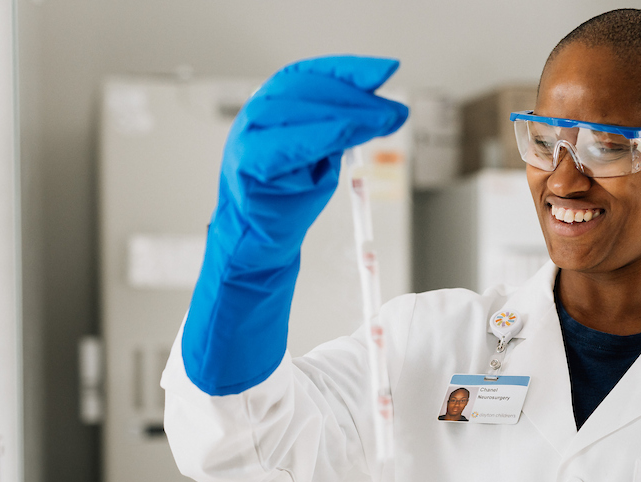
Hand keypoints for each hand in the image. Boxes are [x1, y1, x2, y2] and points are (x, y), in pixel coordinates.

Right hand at [182, 55, 407, 395]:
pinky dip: (325, 135)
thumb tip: (375, 109)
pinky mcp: (249, 167)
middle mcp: (254, 120)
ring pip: (299, 111)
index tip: (383, 72)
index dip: (347, 71)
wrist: (254, 250)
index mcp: (270, 113)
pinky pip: (291, 144)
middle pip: (306, 90)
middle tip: (393, 105)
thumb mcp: (319, 161)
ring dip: (348, 112)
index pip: (307, 78)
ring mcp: (246, 141)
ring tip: (384, 117)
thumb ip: (336, 132)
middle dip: (355, 94)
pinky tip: (353, 132)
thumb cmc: (285, 207)